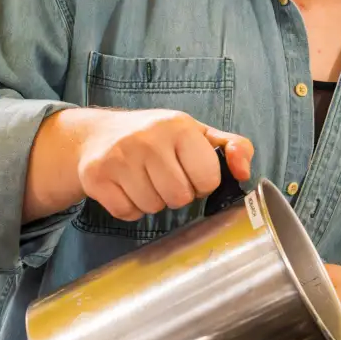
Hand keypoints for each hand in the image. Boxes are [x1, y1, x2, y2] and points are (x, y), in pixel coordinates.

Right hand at [76, 109, 253, 221]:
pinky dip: (130, 208)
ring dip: (154, 202)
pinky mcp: (96, 176)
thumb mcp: (198, 134)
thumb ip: (233, 147)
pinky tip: (127, 188)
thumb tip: (244, 172)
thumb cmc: (158, 137)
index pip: (208, 179)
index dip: (203, 183)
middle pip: (180, 198)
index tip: (192, 172)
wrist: (99, 134)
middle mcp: (148, 138)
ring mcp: (119, 157)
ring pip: (153, 208)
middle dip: (178, 195)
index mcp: (179, 126)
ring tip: (146, 180)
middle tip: (167, 178)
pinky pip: (126, 213)